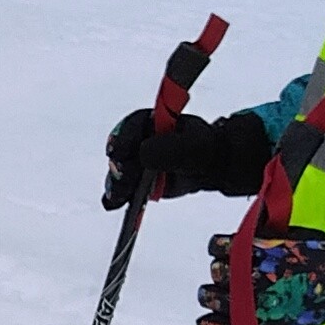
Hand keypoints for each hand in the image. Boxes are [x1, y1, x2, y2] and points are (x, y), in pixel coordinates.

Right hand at [103, 105, 273, 212]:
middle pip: (120, 151)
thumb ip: (170, 148)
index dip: (123, 138)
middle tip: (123, 179)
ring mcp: (136, 160)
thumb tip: (142, 154)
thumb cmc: (203, 150)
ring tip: (118, 197)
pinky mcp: (135, 180)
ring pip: (118, 171)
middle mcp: (139, 139)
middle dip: (119, 166)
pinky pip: (122, 187)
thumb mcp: (192, 146)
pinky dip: (117, 196)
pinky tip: (114, 203)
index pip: (131, 126)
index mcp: (153, 121)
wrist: (210, 168)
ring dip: (116, 184)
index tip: (119, 153)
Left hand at [201, 227, 324, 324]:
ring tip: (213, 296)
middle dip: (221, 271)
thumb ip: (261, 236)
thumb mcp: (288, 235)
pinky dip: (210, 323)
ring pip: (211, 297)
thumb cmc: (318, 256)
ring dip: (211, 295)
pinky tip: (206, 320)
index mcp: (251, 250)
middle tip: (226, 275)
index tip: (223, 249)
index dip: (220, 247)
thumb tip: (244, 233)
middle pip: (216, 271)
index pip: (217, 246)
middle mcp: (244, 275)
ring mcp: (246, 302)